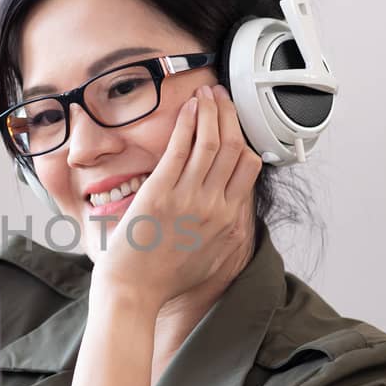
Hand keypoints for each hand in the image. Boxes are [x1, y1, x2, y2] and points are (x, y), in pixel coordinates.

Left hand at [88, 85, 262, 311]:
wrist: (135, 292)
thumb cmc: (164, 279)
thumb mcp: (211, 257)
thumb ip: (225, 230)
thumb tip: (233, 209)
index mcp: (229, 221)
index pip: (250, 166)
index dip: (245, 136)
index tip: (237, 122)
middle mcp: (215, 207)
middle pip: (234, 147)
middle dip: (229, 115)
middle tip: (222, 96)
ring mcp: (189, 199)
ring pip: (211, 142)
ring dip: (210, 111)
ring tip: (206, 92)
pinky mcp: (161, 193)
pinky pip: (181, 148)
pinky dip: (188, 123)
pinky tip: (188, 107)